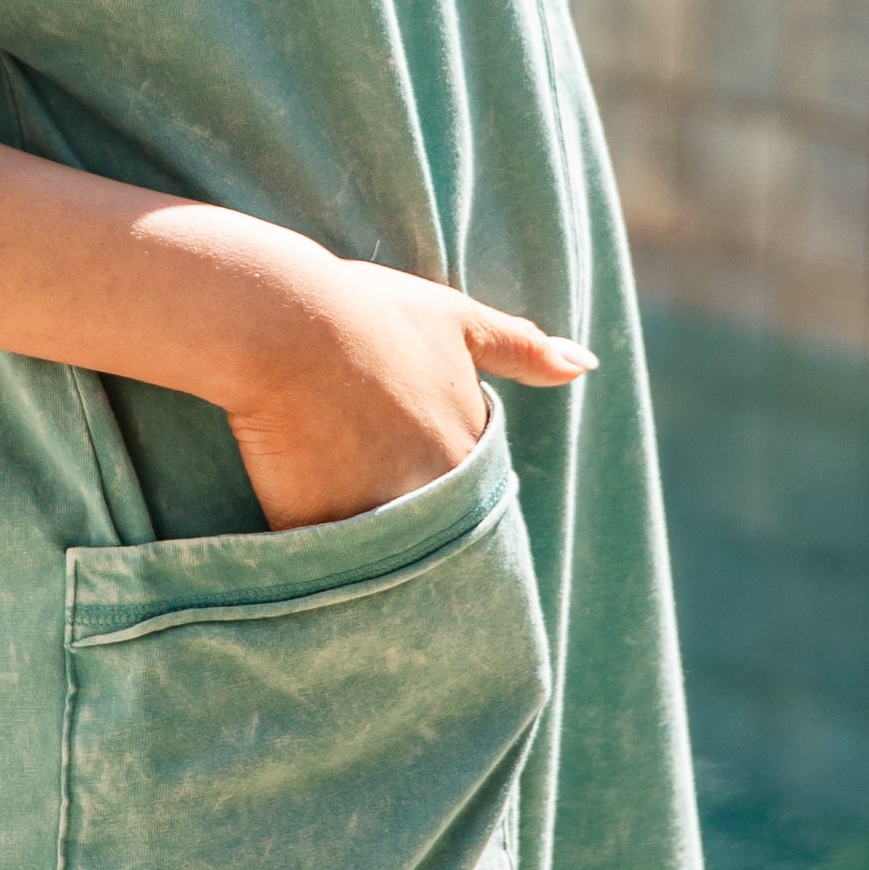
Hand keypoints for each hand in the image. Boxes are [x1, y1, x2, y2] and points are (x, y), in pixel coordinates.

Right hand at [220, 252, 592, 534]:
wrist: (282, 320)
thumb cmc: (368, 311)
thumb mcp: (454, 318)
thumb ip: (522, 349)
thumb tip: (587, 366)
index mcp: (468, 451)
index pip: (470, 493)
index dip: (440, 481)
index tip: (407, 461)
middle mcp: (431, 494)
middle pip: (427, 530)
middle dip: (409, 524)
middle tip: (363, 485)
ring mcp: (374, 517)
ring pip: (379, 553)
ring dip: (367, 548)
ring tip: (333, 519)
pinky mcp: (316, 531)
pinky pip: (321, 558)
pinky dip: (315, 552)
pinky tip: (296, 528)